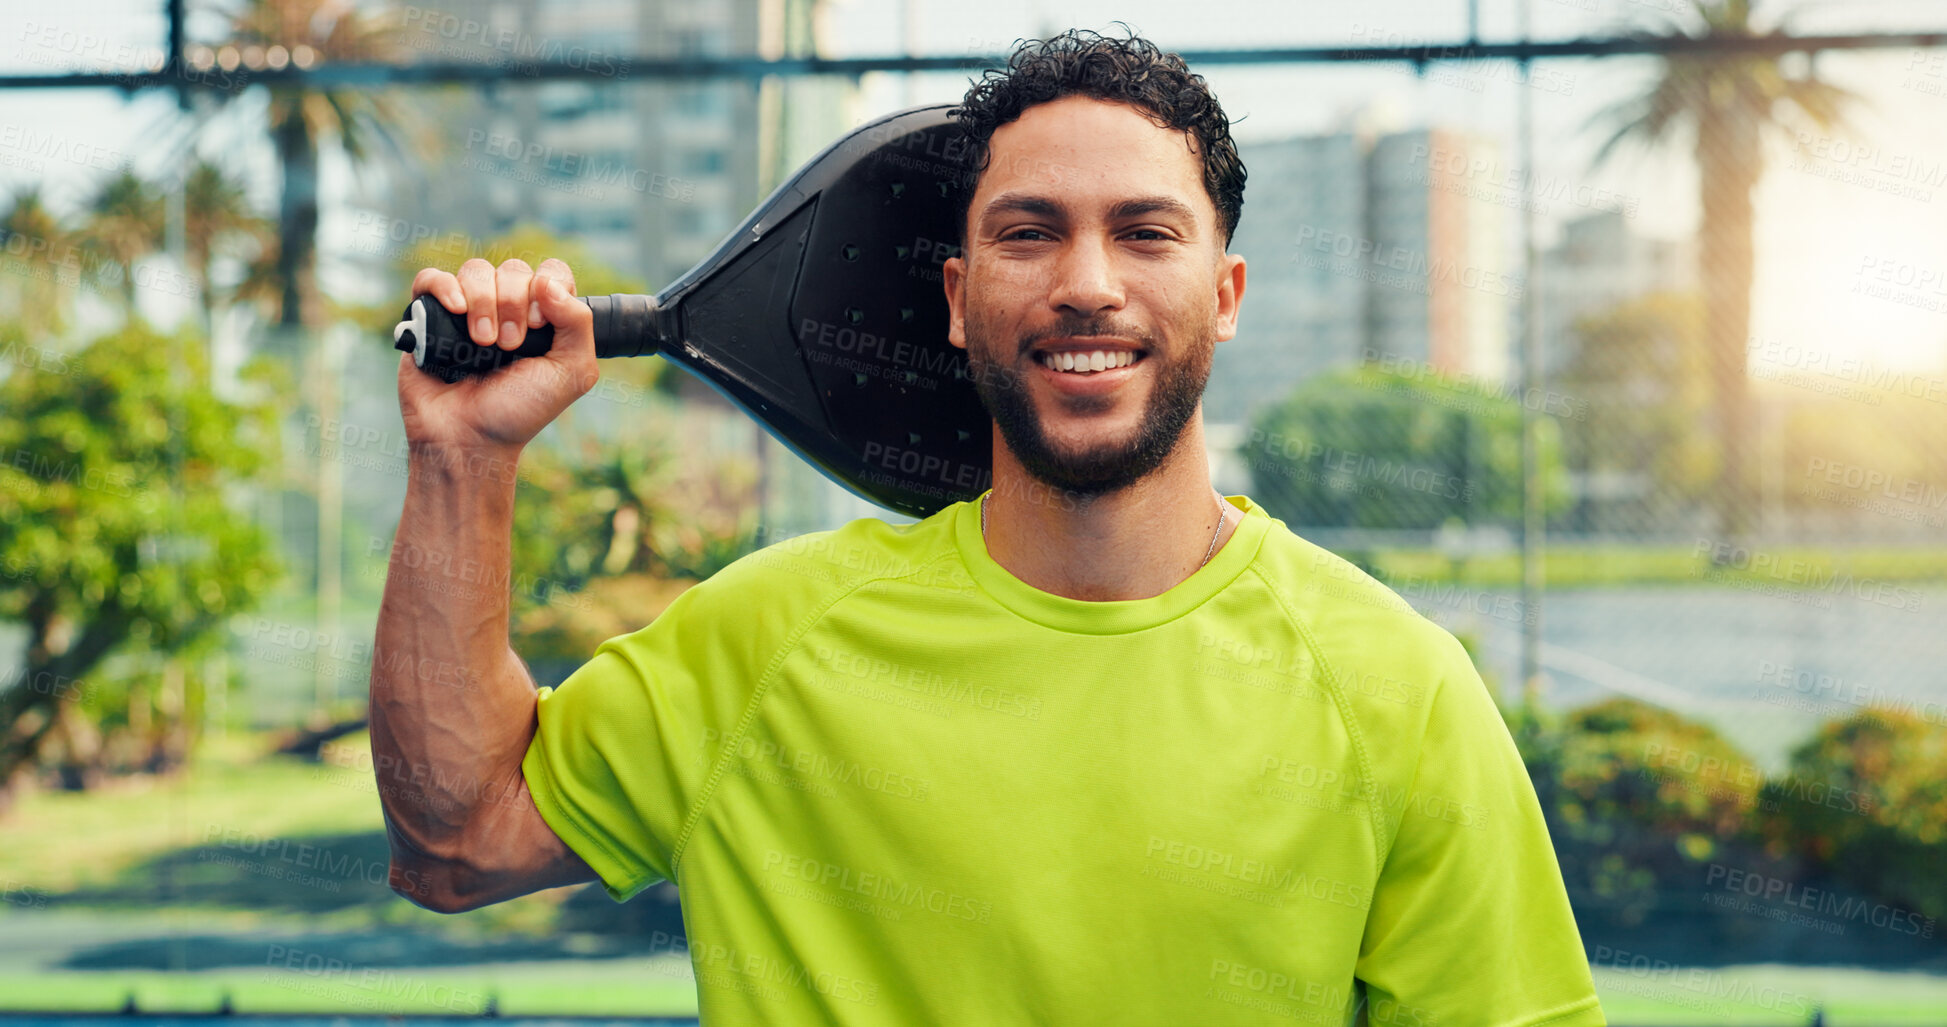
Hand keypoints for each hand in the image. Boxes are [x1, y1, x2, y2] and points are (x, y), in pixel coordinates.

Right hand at [397, 257, 597, 456]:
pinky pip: (432, 277)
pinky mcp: (429, 316)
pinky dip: (443, 287)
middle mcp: (507, 308)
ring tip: (483, 343)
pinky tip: (456, 310)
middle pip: (513, 270)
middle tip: (510, 346)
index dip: (548, 289)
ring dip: (483, 303)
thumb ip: (579, 324)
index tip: (539, 326)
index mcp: (544, 318)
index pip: (552, 272)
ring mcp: (468, 310)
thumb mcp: (571, 373)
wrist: (467, 437)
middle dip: (514, 305)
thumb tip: (547, 281)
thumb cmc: (520, 410)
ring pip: (476, 270)